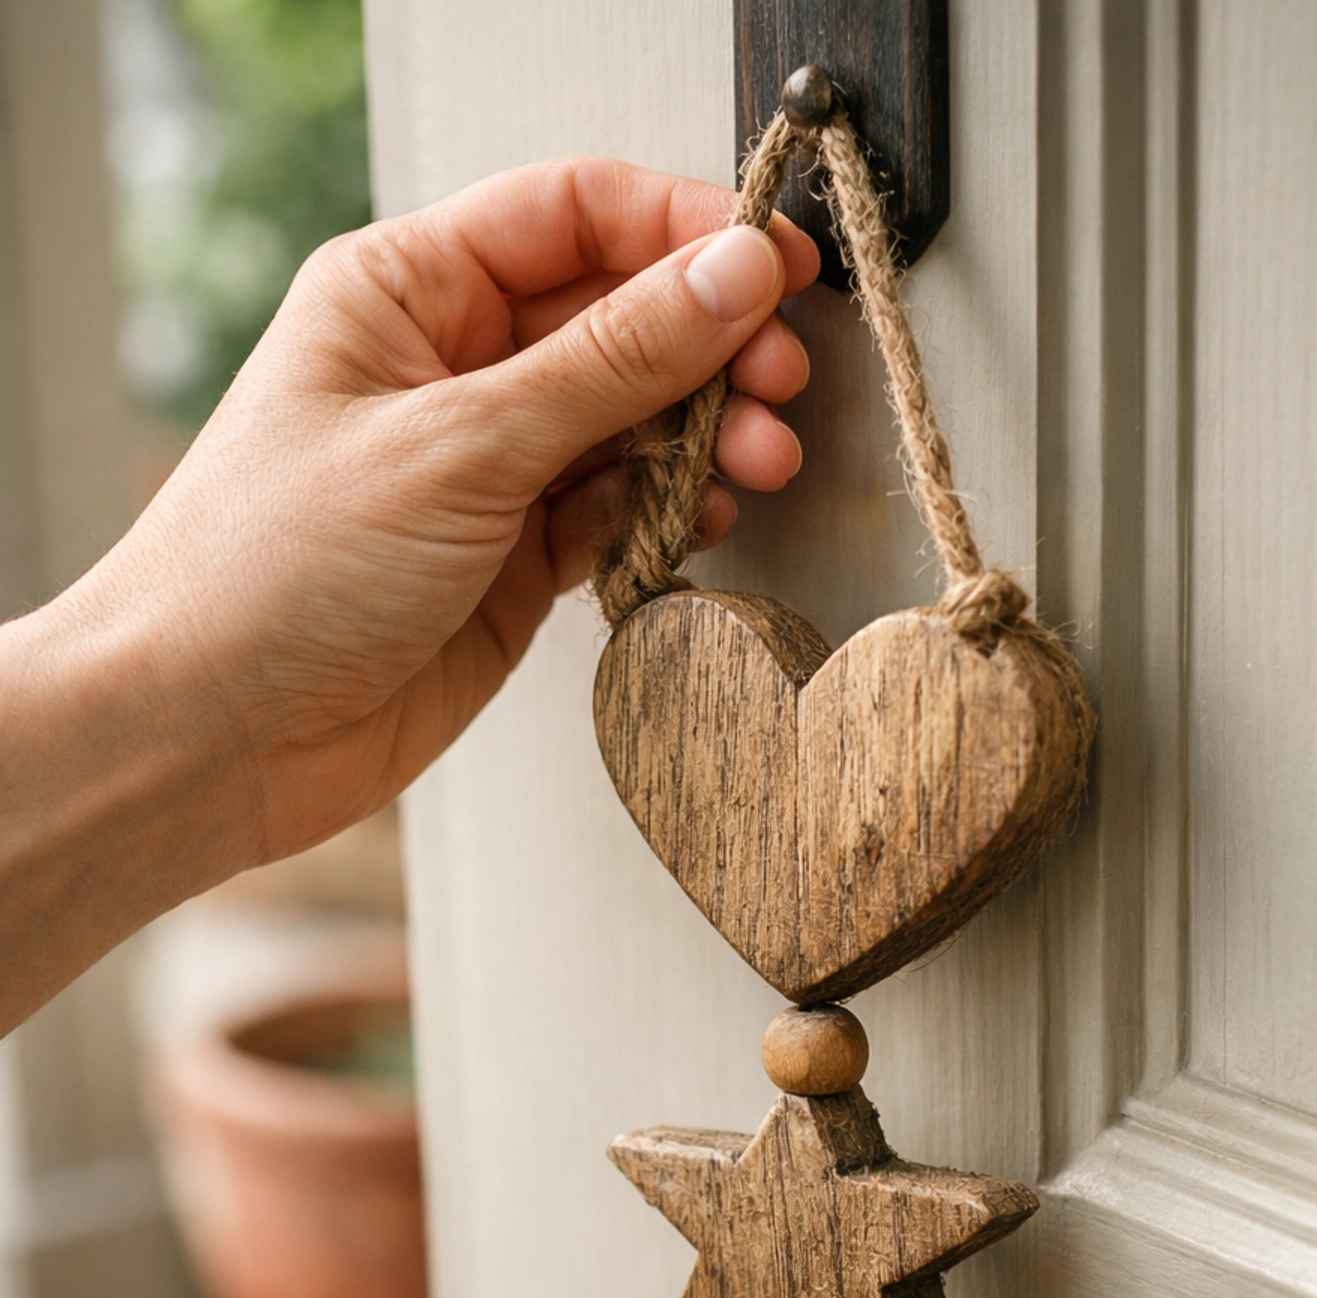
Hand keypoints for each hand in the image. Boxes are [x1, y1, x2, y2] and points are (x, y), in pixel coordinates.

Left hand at [1, 161, 815, 1026]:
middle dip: (711, 344)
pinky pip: (618, 511)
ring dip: (705, 435)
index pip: (575, 215)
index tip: (777, 267)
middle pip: (619, 316)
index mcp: (407, 290)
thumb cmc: (273, 570)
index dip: (685, 230)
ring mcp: (486, 468)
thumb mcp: (458, 443)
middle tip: (780, 383)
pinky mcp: (512, 563)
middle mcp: (450, 366)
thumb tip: (732, 274)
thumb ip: (610, 361)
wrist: (210, 737)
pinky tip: (704, 520)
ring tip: (759, 464)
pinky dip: (670, 513)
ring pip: (631, 420)